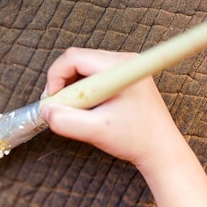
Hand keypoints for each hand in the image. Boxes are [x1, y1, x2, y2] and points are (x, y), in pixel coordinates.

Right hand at [40, 47, 183, 171]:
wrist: (160, 149)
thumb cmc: (135, 139)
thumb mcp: (95, 132)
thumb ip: (65, 121)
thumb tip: (46, 111)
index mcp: (119, 69)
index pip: (74, 57)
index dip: (55, 77)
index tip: (52, 101)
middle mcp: (124, 61)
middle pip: (77, 60)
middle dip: (62, 84)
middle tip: (61, 108)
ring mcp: (125, 68)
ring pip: (83, 68)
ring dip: (72, 89)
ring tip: (76, 112)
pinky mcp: (123, 76)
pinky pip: (92, 76)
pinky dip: (82, 92)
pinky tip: (87, 110)